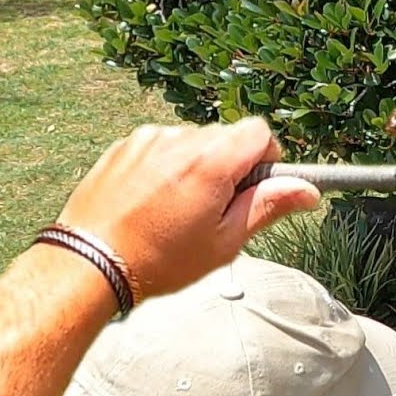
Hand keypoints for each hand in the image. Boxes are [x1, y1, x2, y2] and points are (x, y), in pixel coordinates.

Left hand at [55, 118, 319, 299]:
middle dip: (231, 165)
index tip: (256, 186)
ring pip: (194, 141)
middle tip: (216, 208)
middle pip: (226, 136)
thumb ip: (268, 206)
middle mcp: (179, 140)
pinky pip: (162, 146)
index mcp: (211, 162)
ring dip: (198, 165)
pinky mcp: (124, 146)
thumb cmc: (160, 260)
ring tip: (178, 209)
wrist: (89, 263)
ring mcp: (147, 140)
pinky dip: (167, 166)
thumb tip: (307, 190)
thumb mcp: (225, 241)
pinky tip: (154, 201)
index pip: (259, 132)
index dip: (266, 158)